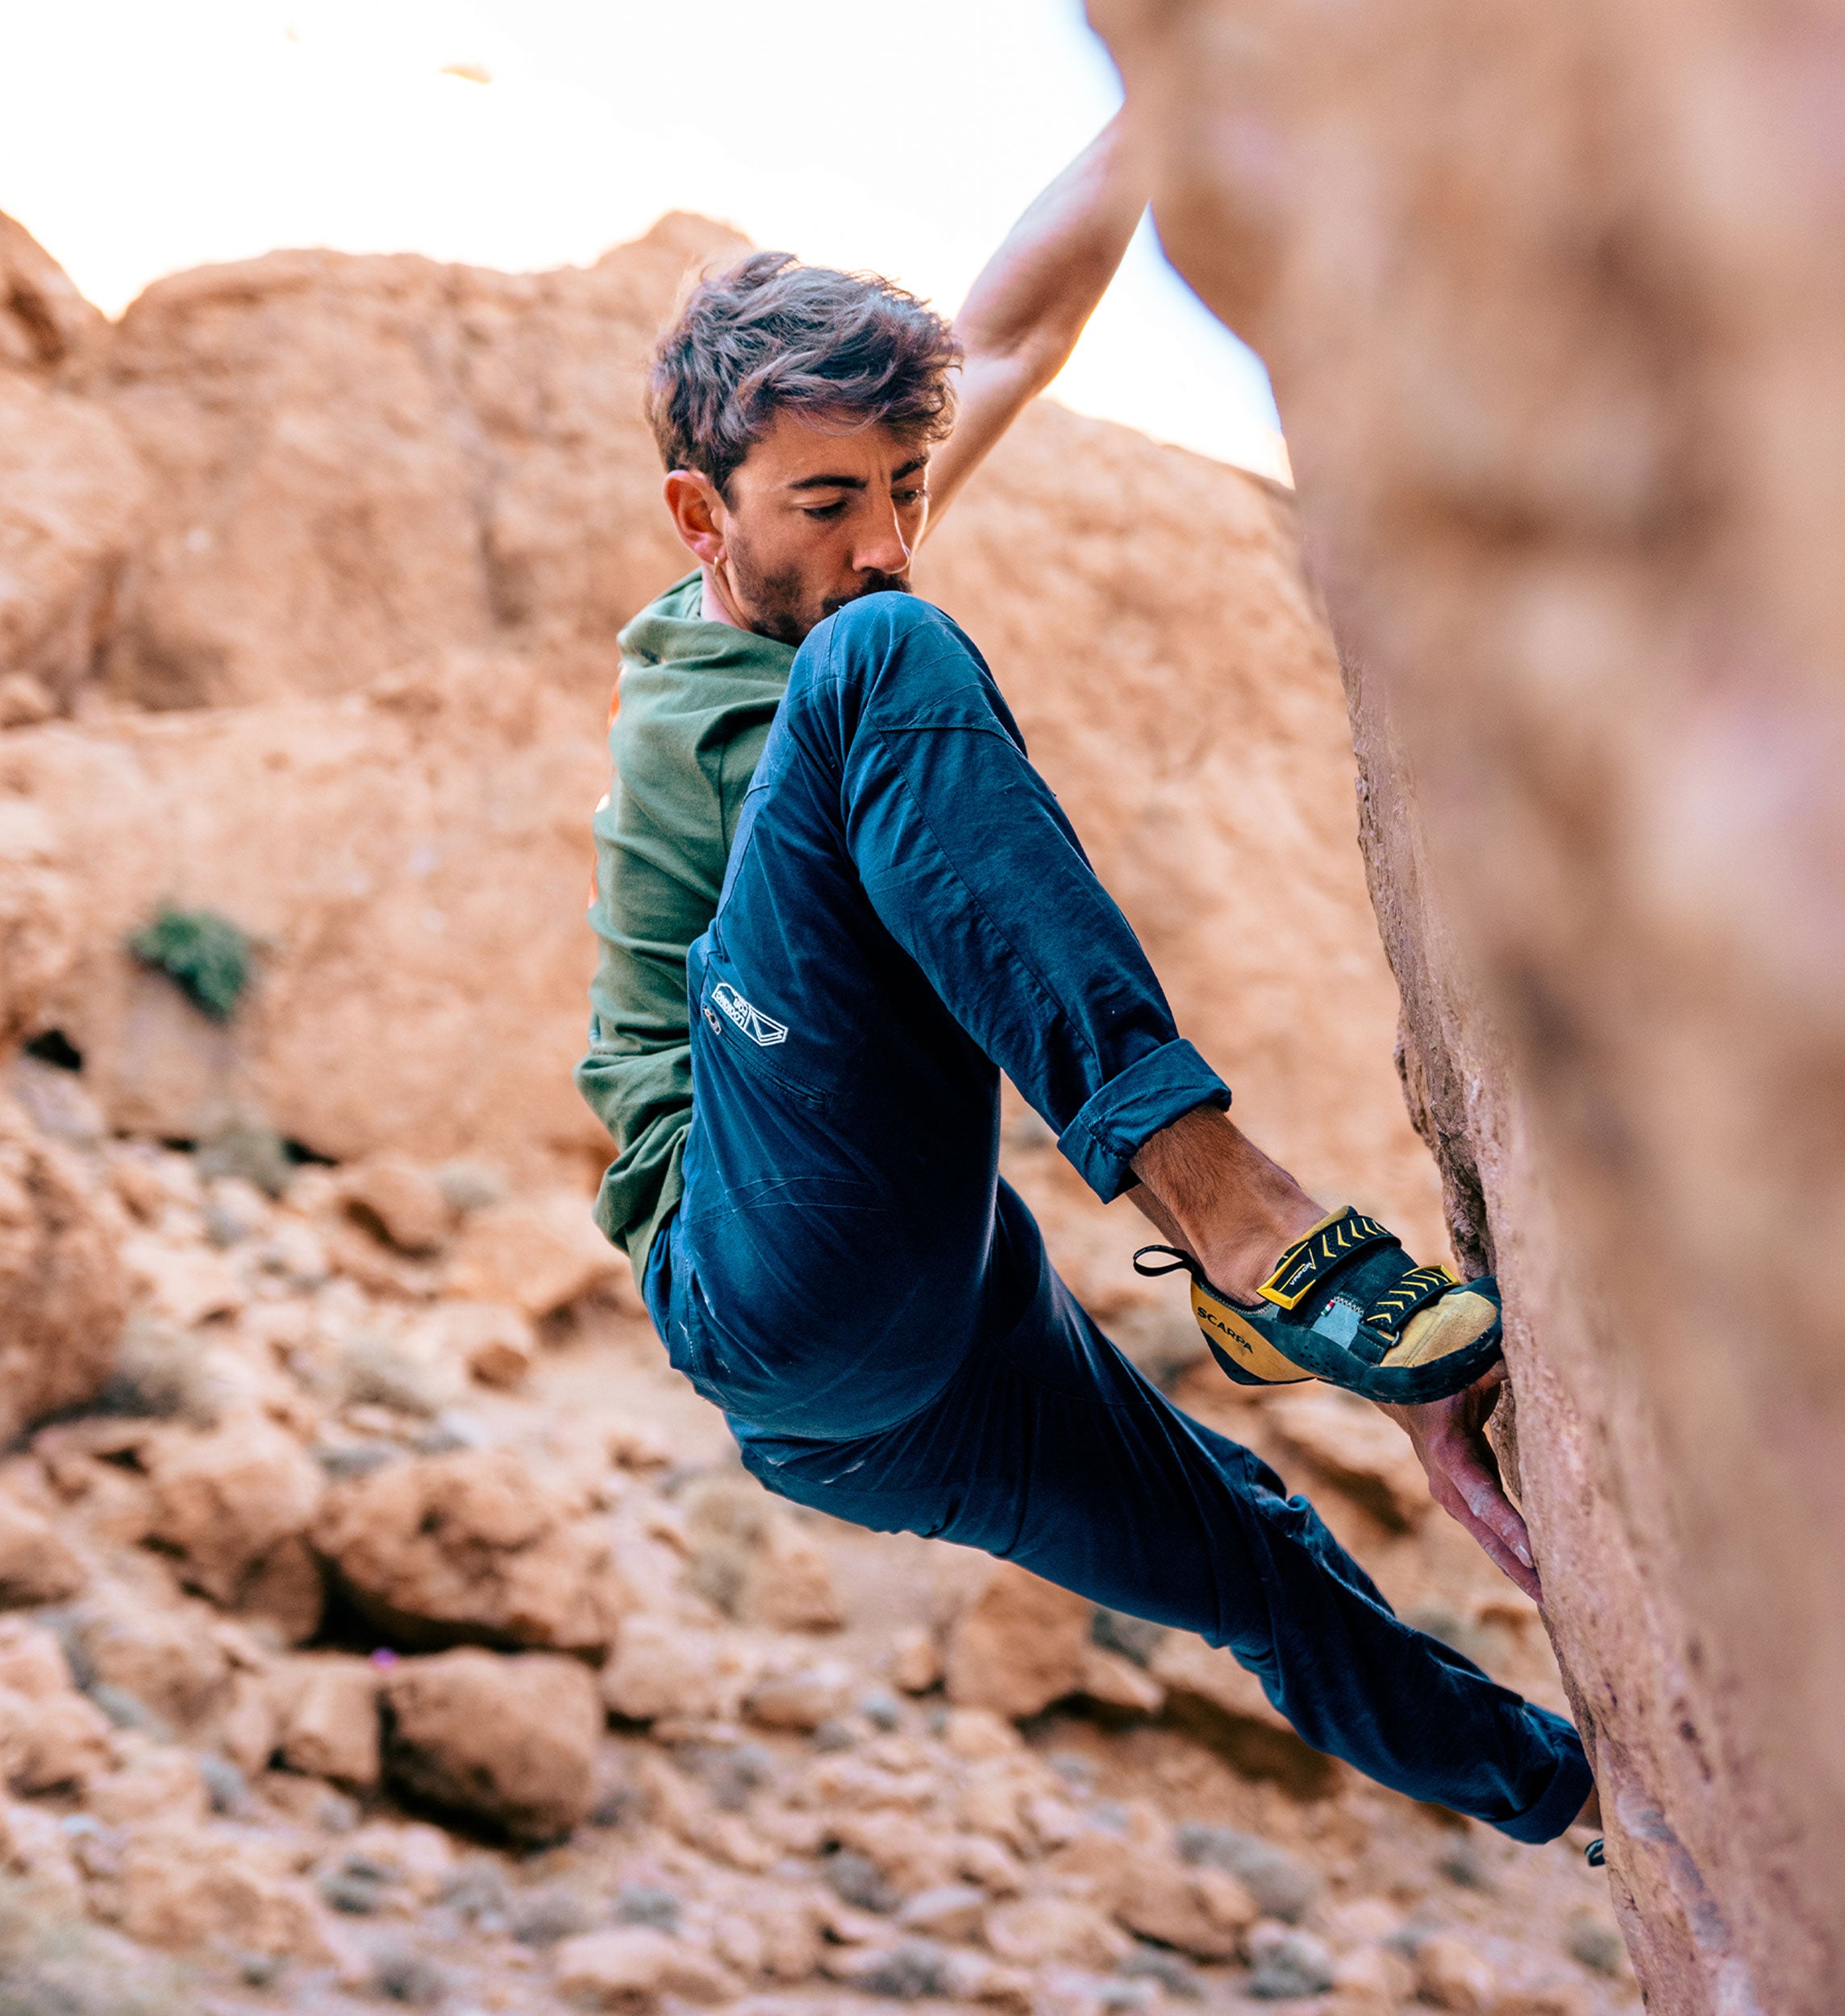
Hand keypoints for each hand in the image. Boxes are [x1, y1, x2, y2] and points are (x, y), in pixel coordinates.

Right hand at [1382, 1365, 1540, 1600]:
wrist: (1402, 1391)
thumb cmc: (1440, 1375)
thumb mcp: (1464, 1368)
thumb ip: (1495, 1366)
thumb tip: (1529, 1357)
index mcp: (1449, 1450)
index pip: (1481, 1493)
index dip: (1507, 1524)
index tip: (1535, 1553)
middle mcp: (1447, 1482)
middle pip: (1486, 1534)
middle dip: (1518, 1567)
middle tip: (1555, 1599)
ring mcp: (1452, 1497)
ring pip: (1488, 1541)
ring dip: (1518, 1570)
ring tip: (1555, 1602)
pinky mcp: (1462, 1502)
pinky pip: (1490, 1535)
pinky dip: (1513, 1557)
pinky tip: (1541, 1579)